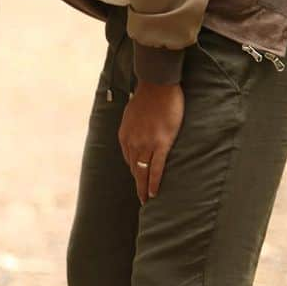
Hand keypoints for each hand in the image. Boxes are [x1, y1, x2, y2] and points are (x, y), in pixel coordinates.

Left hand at [118, 80, 183, 203]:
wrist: (157, 86)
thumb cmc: (148, 96)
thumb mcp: (132, 114)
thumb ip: (133, 126)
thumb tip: (138, 132)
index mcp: (125, 136)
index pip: (129, 159)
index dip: (134, 171)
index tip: (139, 180)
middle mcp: (132, 143)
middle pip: (134, 170)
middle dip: (137, 186)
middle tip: (141, 199)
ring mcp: (146, 145)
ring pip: (143, 172)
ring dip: (144, 188)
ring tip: (148, 199)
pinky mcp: (161, 144)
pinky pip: (156, 168)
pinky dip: (154, 182)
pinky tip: (154, 192)